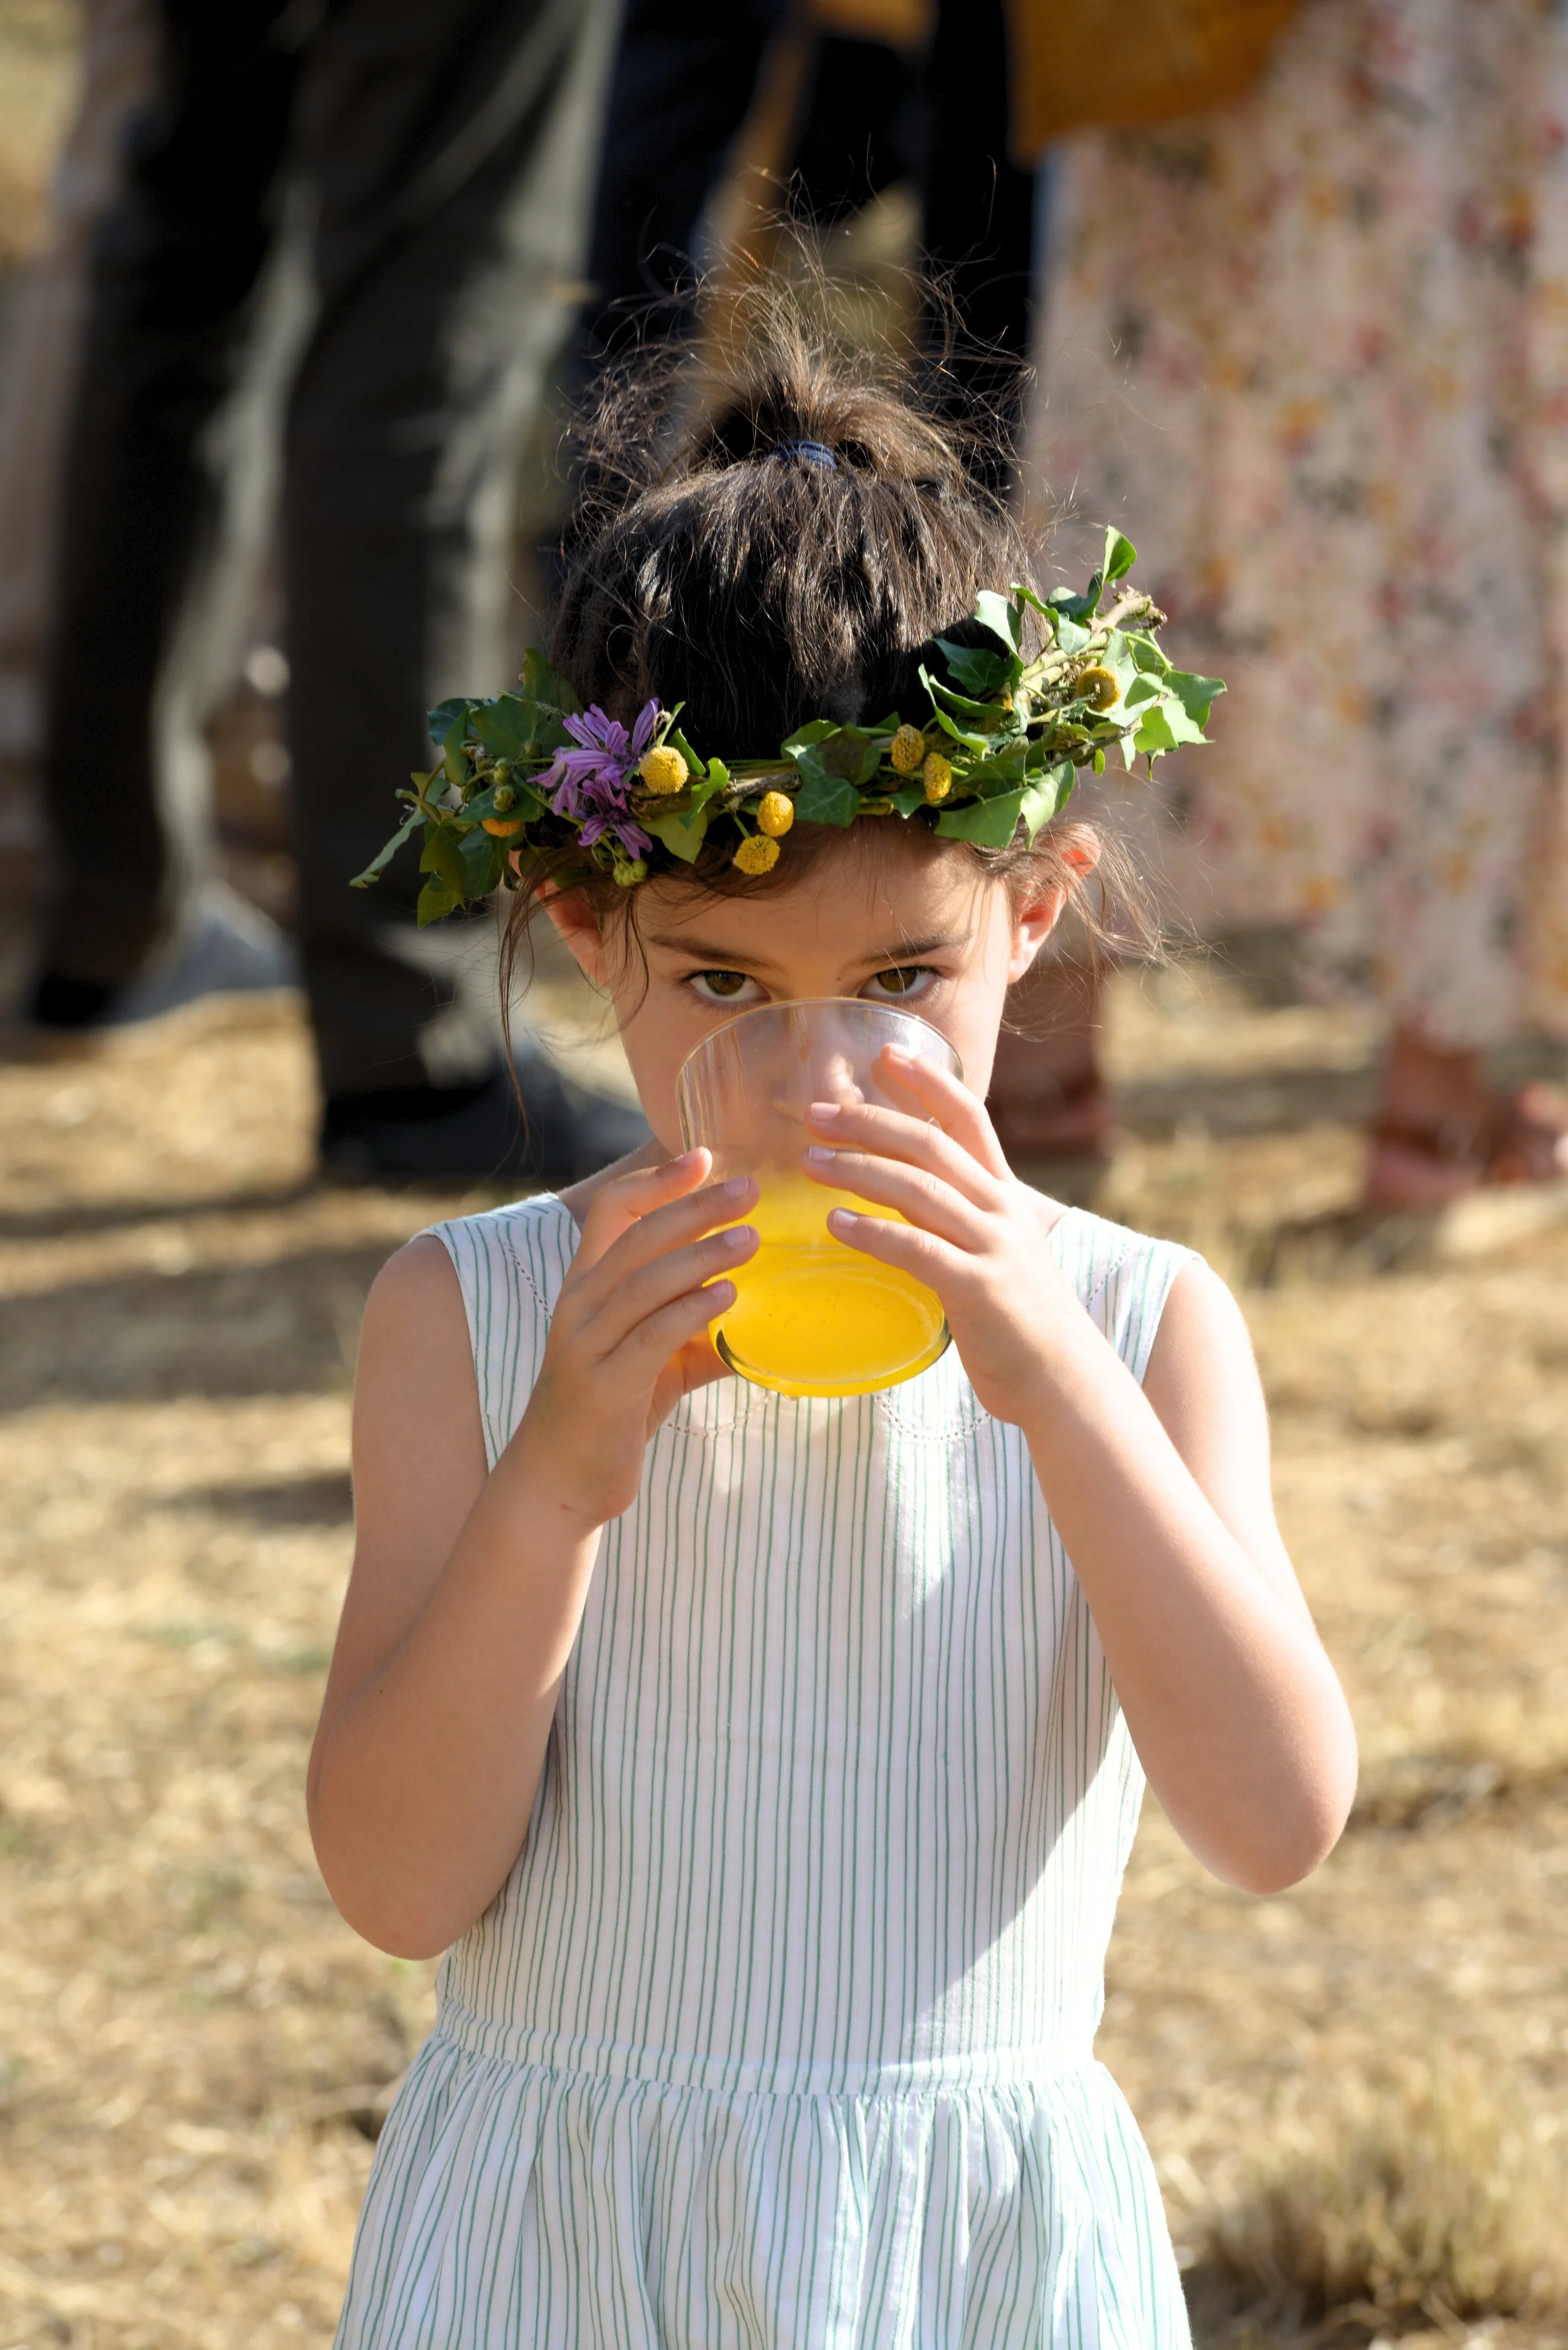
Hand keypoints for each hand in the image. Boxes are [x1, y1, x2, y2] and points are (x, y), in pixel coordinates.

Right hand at [512, 1152, 756, 1524]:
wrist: (559, 1481)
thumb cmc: (613, 1410)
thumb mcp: (655, 1357)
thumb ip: (698, 1328)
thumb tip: (768, 1310)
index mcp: (588, 1285)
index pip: (615, 1209)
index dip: (658, 1180)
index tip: (705, 1156)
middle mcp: (580, 1305)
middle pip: (638, 1236)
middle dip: (695, 1207)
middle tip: (749, 1189)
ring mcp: (586, 1345)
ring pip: (644, 1282)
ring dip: (701, 1256)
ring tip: (750, 1238)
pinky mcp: (604, 1386)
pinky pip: (651, 1337)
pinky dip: (691, 1312)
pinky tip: (729, 1298)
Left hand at [802, 1049, 1084, 1424]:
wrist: (1066, 1381)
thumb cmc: (1020, 1321)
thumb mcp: (996, 1252)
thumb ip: (957, 1219)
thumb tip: (902, 1194)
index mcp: (1006, 1195)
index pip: (969, 1117)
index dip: (929, 1081)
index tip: (885, 1054)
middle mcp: (1002, 1210)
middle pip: (930, 1144)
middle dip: (869, 1121)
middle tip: (816, 1112)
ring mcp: (994, 1247)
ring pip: (918, 1188)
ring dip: (857, 1169)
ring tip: (809, 1162)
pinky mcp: (980, 1289)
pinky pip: (917, 1249)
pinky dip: (872, 1231)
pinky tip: (835, 1224)